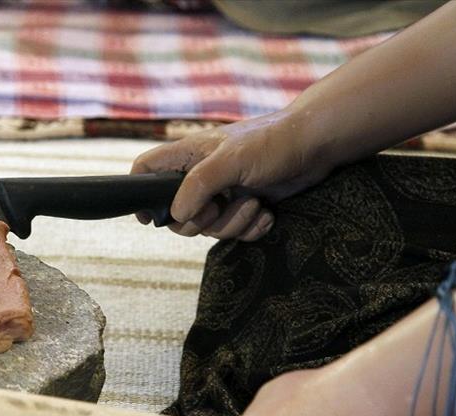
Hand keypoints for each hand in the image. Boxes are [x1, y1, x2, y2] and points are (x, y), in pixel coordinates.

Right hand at [132, 109, 332, 240]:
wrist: (316, 145)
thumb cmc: (272, 142)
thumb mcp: (229, 161)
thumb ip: (197, 187)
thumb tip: (175, 215)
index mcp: (188, 157)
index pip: (146, 170)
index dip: (139, 193)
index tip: (149, 218)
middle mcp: (201, 176)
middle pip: (177, 215)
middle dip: (201, 221)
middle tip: (220, 208)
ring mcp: (223, 193)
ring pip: (209, 228)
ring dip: (234, 224)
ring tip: (255, 204)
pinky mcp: (245, 206)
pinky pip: (235, 232)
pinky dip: (252, 229)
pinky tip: (267, 214)